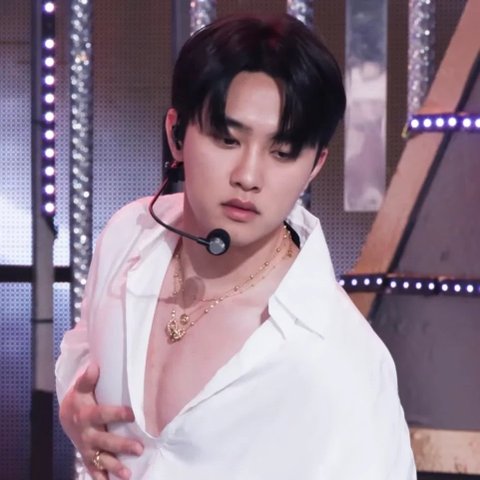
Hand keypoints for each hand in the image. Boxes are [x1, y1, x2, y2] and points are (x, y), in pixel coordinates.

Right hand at [59, 363, 142, 479]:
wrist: (66, 415)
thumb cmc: (80, 398)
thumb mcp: (81, 387)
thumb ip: (87, 378)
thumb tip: (94, 366)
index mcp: (86, 414)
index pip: (102, 414)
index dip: (116, 414)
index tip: (132, 414)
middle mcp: (86, 434)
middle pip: (104, 441)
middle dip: (121, 445)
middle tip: (139, 448)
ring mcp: (87, 447)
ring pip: (101, 459)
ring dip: (114, 466)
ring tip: (128, 473)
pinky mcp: (88, 456)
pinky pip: (94, 470)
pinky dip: (102, 478)